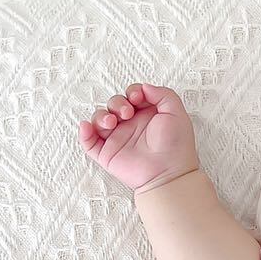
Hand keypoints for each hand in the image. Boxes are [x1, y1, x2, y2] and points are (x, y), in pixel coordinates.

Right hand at [78, 83, 200, 194]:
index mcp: (147, 114)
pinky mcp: (107, 153)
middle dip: (117, 103)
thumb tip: (144, 87)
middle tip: (127, 113)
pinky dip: (84, 133)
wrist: (169, 172)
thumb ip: (163, 94)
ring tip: (111, 122)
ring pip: (99, 119)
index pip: (131, 95)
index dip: (131, 92)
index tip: (137, 97)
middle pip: (114, 104)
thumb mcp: (176, 113)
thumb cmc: (176, 146)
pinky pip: (89, 142)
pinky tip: (87, 127)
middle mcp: (131, 125)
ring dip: (101, 115)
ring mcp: (118, 138)